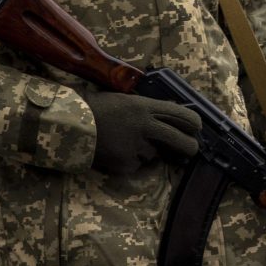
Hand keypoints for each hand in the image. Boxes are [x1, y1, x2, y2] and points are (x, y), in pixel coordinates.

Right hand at [84, 92, 200, 174]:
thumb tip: (172, 114)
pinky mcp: (125, 164)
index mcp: (145, 106)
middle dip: (189, 147)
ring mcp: (135, 147)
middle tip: (190, 150)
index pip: (182, 116)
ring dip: (146, 151)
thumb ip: (148, 109)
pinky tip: (115, 151)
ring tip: (124, 141)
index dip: (194, 124)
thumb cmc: (96, 107)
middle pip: (180, 141)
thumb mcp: (126, 100)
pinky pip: (136, 164)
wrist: (69, 124)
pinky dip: (129, 161)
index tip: (197, 128)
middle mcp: (145, 126)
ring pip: (154, 154)